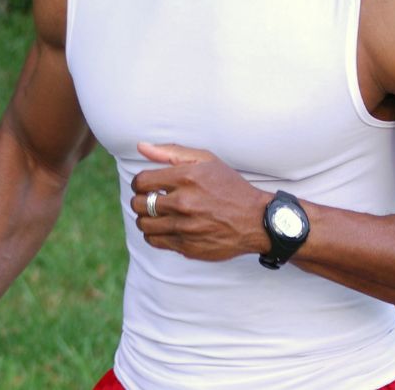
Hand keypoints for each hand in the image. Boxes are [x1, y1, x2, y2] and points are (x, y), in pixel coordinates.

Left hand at [130, 142, 271, 260]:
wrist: (255, 220)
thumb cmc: (230, 187)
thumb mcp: (206, 160)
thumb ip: (171, 152)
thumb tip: (141, 146)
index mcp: (186, 178)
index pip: (141, 182)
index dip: (140, 183)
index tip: (147, 185)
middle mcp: (183, 203)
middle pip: (138, 204)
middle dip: (141, 200)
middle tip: (152, 200)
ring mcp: (185, 227)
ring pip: (144, 224)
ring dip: (146, 218)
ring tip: (158, 214)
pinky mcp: (187, 247)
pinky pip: (155, 241)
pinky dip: (155, 234)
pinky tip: (166, 227)